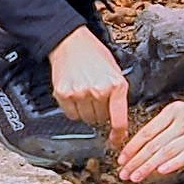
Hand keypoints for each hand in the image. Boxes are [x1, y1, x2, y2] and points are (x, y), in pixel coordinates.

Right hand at [44, 25, 131, 149]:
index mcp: (116, 85)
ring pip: (86, 119)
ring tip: (85, 93)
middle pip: (101, 119)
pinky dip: (74, 109)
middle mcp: (99, 90)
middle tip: (96, 97)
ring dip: (87, 111)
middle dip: (101, 112)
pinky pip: (71, 114)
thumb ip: (118, 95)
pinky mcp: (64, 94)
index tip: (117, 141)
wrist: (70, 42)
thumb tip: (119, 120)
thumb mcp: (114, 71)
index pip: (119, 119)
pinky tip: (75, 94)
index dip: (118, 135)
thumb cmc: (94, 54)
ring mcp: (80, 93)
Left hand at [118, 97, 183, 183]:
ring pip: (167, 152)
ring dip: (149, 166)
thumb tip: (137, 149)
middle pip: (154, 144)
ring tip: (137, 176)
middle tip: (125, 173)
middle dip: (136, 161)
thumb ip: (159, 129)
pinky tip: (162, 171)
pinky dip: (173, 163)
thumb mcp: (177, 114)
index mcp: (171, 112)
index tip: (122, 159)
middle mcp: (182, 121)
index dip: (132, 147)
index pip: (147, 132)